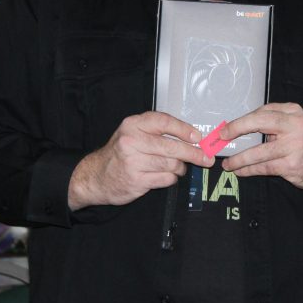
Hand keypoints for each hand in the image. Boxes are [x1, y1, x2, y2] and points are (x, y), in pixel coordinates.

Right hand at [68, 112, 209, 210]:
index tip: (198, 137)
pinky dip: (171, 178)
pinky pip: (166, 178)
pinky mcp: (136, 180)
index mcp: (133, 125)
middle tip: (206, 158)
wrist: (96, 176)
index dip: (184, 130)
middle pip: (172, 146)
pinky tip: (165, 175)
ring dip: (180, 167)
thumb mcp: (133, 134)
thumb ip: (158, 132)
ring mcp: (133, 161)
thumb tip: (192, 137)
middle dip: (193, 153)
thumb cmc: (120, 153)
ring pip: (171, 164)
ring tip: (178, 167)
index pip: (164, 122)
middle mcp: (131, 141)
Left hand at [219, 102, 302, 188]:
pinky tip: (240, 172)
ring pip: (259, 152)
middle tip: (221, 138)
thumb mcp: (296, 124)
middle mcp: (295, 126)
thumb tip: (240, 127)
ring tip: (228, 163)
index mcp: (293, 112)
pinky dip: (249, 170)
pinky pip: (264, 168)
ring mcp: (294, 146)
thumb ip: (274, 121)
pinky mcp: (291, 166)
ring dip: (239, 159)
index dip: (242, 120)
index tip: (226, 128)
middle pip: (260, 122)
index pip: (263, 112)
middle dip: (237, 129)